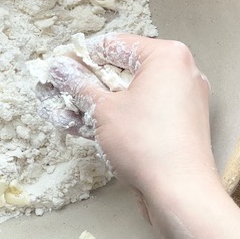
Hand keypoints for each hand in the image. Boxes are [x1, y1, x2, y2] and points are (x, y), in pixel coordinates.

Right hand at [47, 35, 215, 197]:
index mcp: (166, 56)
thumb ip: (77, 84)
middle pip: (120, 71)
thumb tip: (59, 68)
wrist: (180, 193)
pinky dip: (113, 118)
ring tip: (62, 111)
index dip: (81, 56)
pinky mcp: (176, 126)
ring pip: (127, 95)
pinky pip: (139, 113)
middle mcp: (178, 73)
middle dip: (86, 84)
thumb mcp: (101, 109)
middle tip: (58, 90)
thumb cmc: (145, 143)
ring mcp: (180, 102)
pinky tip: (82, 127)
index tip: (58, 68)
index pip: (113, 45)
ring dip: (94, 104)